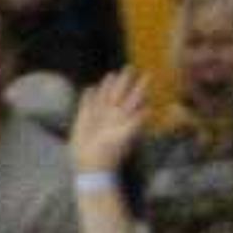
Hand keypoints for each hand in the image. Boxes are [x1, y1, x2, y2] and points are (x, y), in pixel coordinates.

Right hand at [69, 63, 148, 177]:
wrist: (90, 165)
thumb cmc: (109, 154)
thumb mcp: (125, 137)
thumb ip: (135, 123)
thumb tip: (149, 110)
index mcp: (123, 117)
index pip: (134, 98)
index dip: (140, 87)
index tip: (147, 74)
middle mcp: (112, 115)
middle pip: (119, 94)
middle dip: (124, 81)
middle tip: (130, 67)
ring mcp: (98, 118)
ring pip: (103, 97)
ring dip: (107, 86)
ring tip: (111, 75)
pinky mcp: (83, 121)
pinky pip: (86, 105)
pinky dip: (88, 97)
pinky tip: (89, 89)